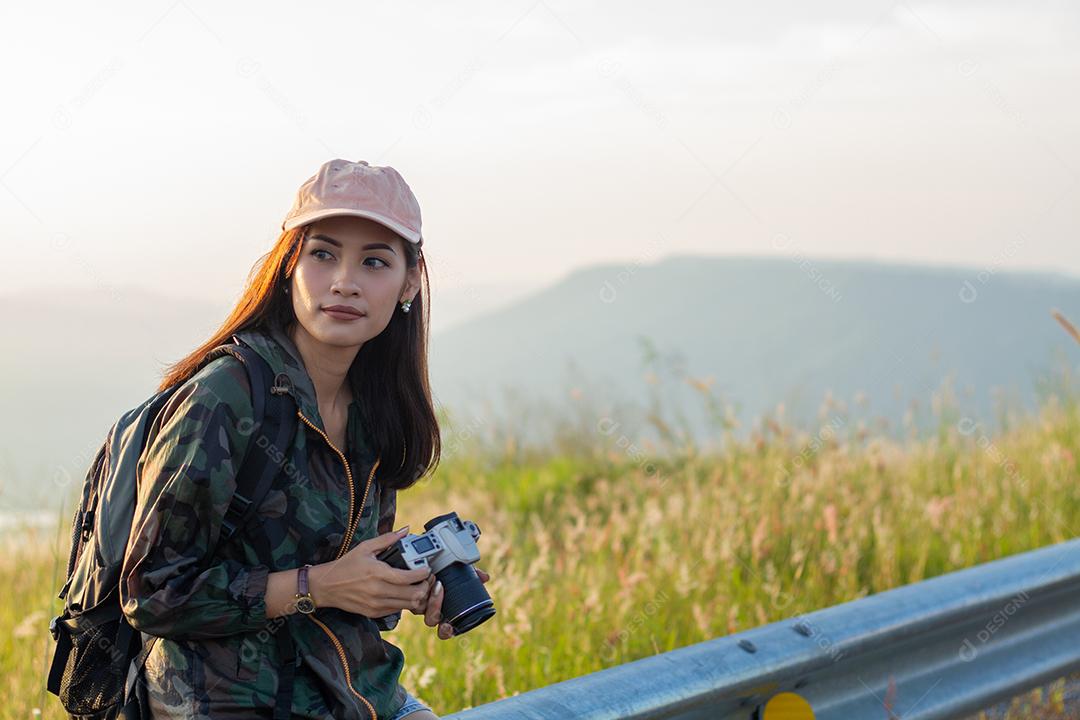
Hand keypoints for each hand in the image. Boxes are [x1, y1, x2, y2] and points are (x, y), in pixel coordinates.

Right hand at [312, 527, 431, 617]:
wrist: (325, 587)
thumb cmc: (345, 566)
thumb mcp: (364, 548)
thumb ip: (387, 539)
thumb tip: (405, 530)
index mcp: (376, 573)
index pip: (407, 577)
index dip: (422, 574)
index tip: (427, 568)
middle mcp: (377, 591)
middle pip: (413, 595)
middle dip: (424, 587)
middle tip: (426, 579)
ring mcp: (376, 604)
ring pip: (407, 605)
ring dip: (417, 597)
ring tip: (418, 586)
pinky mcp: (373, 613)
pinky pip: (397, 610)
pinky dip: (404, 603)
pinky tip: (404, 593)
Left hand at [417, 567, 489, 639]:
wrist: (426, 561)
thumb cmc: (446, 569)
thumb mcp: (461, 572)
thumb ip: (473, 575)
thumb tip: (485, 577)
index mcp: (445, 612)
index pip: (444, 630)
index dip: (446, 631)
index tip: (448, 625)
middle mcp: (431, 610)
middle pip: (431, 620)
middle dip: (435, 610)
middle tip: (441, 594)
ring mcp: (419, 603)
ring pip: (420, 609)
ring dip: (428, 597)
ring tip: (436, 583)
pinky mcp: (409, 595)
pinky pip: (412, 599)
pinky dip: (420, 590)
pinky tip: (427, 579)